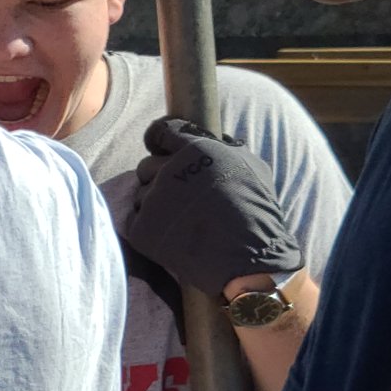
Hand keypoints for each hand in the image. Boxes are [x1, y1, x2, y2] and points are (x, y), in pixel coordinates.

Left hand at [121, 117, 305, 299]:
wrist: (250, 258)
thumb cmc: (256, 211)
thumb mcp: (250, 166)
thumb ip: (224, 146)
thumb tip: (209, 137)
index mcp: (195, 150)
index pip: (161, 132)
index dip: (160, 140)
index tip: (160, 147)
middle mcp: (170, 171)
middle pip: (146, 165)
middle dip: (159, 177)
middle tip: (181, 195)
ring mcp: (153, 200)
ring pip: (141, 192)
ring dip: (155, 202)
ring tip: (183, 218)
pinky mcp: (142, 228)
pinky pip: (134, 217)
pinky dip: (148, 225)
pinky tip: (173, 232)